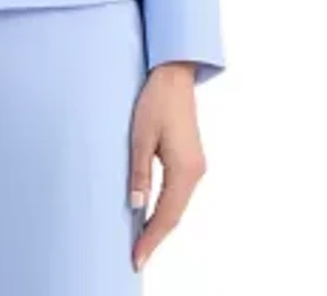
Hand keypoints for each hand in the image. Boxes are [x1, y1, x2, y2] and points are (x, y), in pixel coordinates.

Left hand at [128, 61, 206, 271]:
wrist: (174, 76)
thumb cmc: (155, 102)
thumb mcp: (140, 137)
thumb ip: (139, 172)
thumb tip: (137, 205)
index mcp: (184, 169)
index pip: (167, 215)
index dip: (151, 239)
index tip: (137, 258)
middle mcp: (195, 172)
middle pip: (175, 214)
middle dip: (156, 237)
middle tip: (137, 257)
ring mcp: (196, 166)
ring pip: (178, 205)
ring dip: (162, 224)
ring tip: (142, 242)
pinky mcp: (192, 159)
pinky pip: (179, 193)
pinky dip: (167, 208)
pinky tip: (153, 215)